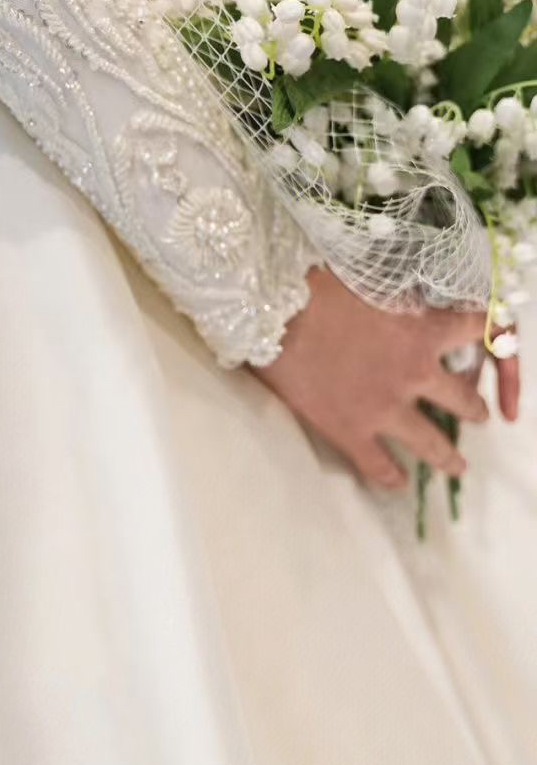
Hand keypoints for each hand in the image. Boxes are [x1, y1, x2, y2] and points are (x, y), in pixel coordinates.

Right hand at [252, 268, 519, 490]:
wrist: (275, 316)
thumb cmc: (314, 286)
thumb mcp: (367, 281)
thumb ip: (394, 297)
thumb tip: (402, 295)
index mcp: (421, 332)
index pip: (474, 328)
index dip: (487, 330)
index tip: (489, 334)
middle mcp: (414, 374)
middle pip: (464, 400)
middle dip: (473, 408)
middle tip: (477, 415)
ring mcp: (385, 409)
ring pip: (433, 445)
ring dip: (448, 458)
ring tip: (456, 466)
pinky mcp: (352, 432)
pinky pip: (380, 467)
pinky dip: (391, 478)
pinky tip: (397, 483)